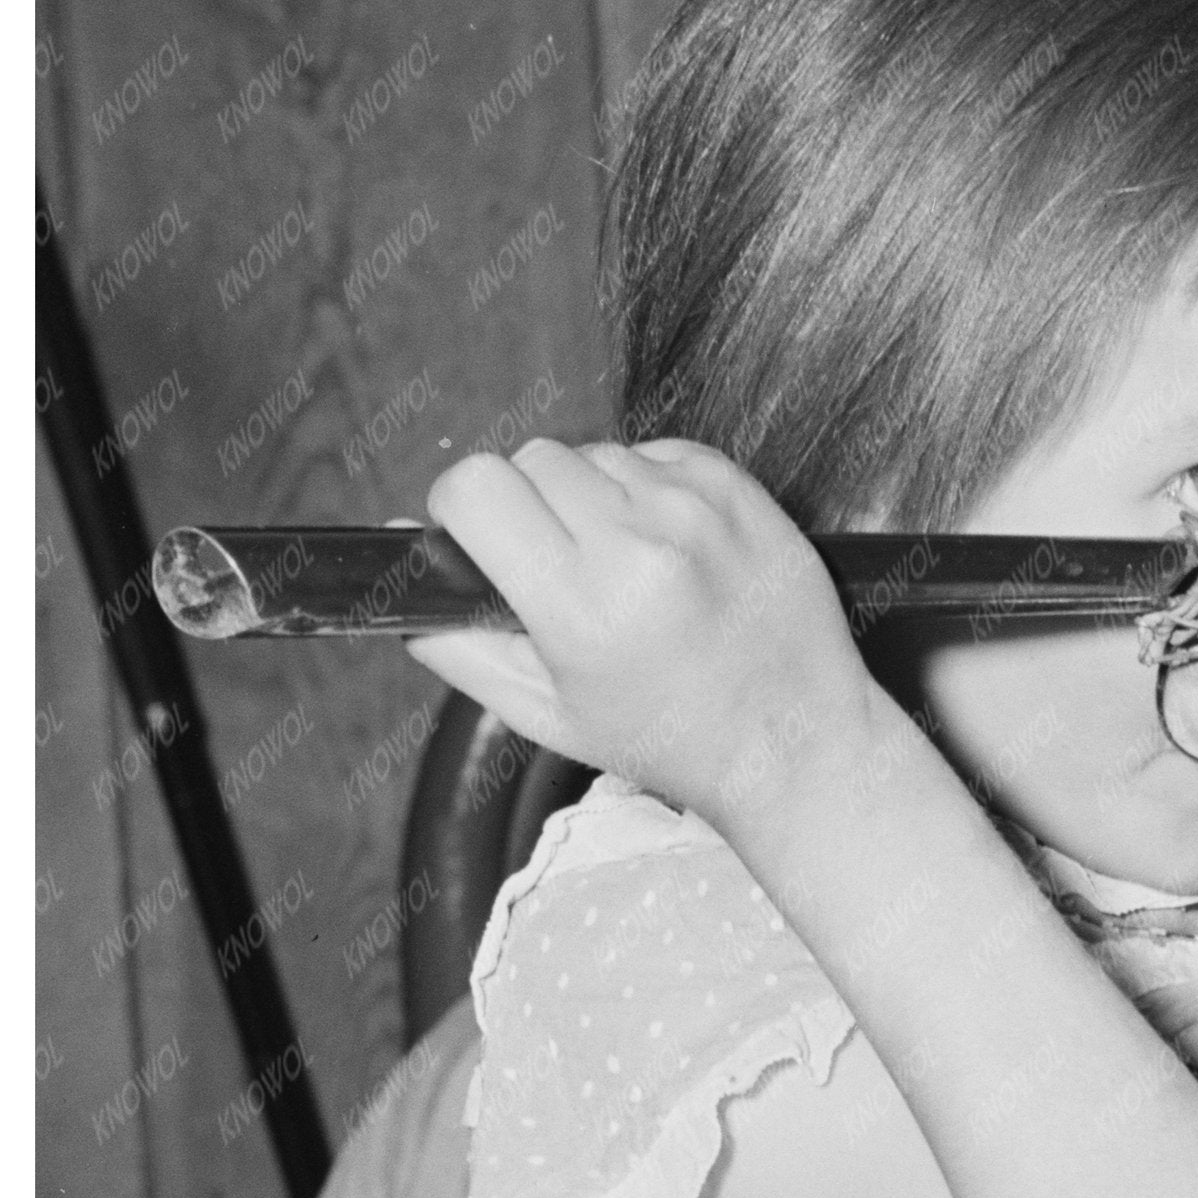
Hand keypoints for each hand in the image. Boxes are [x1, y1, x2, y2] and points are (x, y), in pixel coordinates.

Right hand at [405, 435, 879, 834]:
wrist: (797, 745)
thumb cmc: (672, 740)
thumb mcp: (549, 714)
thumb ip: (460, 643)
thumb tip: (401, 562)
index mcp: (583, 605)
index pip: (474, 486)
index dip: (461, 509)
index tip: (479, 541)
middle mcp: (640, 546)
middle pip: (529, 459)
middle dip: (529, 505)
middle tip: (563, 567)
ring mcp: (695, 511)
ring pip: (593, 453)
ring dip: (593, 497)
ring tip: (629, 568)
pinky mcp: (736, 489)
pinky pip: (654, 451)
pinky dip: (649, 489)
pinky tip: (671, 551)